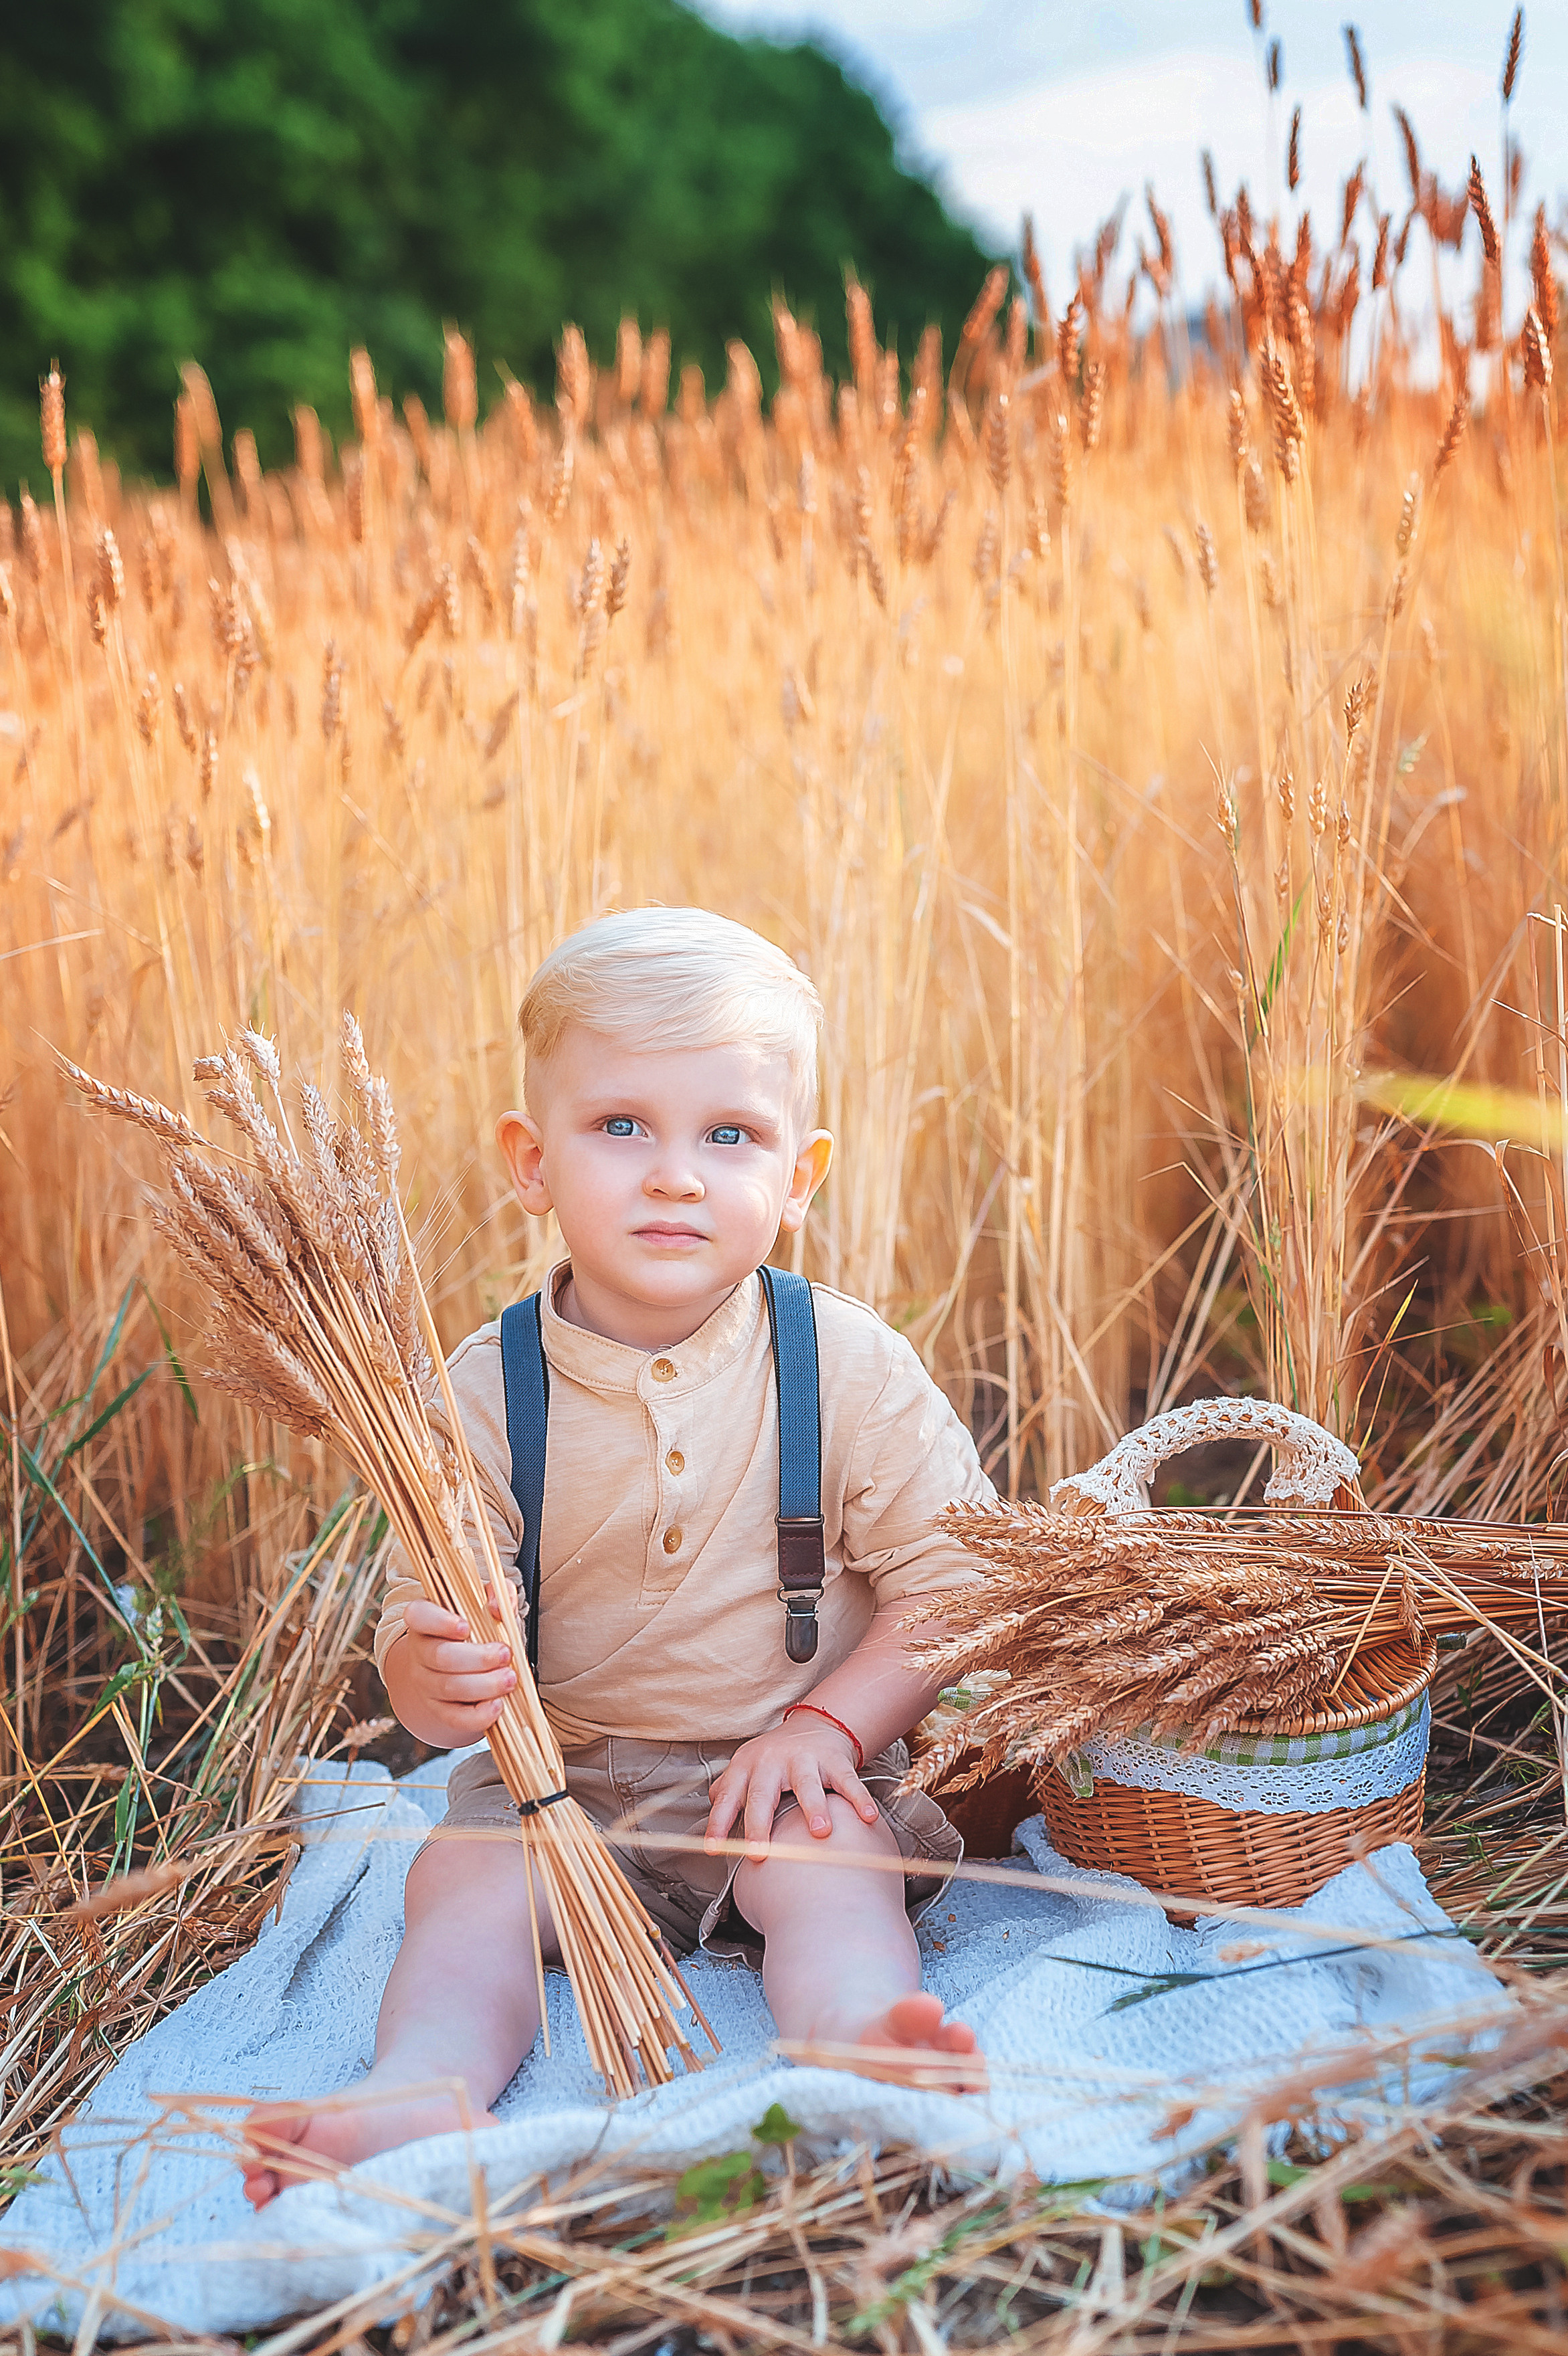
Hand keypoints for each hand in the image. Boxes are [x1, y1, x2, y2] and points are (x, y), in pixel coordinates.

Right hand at [384, 1588, 516, 1746]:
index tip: (466, 1627)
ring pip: (448, 1688)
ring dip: (483, 1685)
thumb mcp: (488, 1604)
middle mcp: (420, 1650)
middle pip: (440, 1657)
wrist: (468, 1662)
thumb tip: (496, 1607)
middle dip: (477, 1658)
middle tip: (506, 1654)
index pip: (419, 1616)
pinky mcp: (438, 1709)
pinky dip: (476, 1715)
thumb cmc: (480, 1626)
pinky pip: (453, 1717)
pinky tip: (497, 1706)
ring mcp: (426, 1682)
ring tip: (510, 1679)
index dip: (439, 1622)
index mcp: (426, 1618)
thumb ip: (498, 1593)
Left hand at [705, 1717, 878, 1858]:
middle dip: (760, 1824)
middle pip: (763, 1794)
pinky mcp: (834, 1760)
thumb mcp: (746, 1767)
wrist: (814, 1724)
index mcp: (746, 1767)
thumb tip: (709, 1813)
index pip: (728, 1798)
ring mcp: (804, 1759)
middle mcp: (772, 1762)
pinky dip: (858, 1799)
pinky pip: (847, 1781)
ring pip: (807, 1784)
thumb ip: (727, 1791)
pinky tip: (866, 1816)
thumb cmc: (775, 1757)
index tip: (713, 1849)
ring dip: (813, 1807)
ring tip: (819, 1831)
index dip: (718, 1824)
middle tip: (759, 1852)